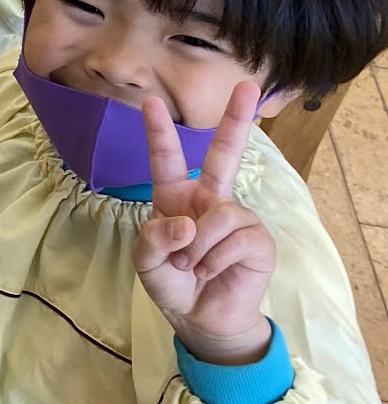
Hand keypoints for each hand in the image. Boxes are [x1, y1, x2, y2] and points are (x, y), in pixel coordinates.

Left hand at [133, 84, 276, 363]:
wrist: (199, 317)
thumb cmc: (171, 282)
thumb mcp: (146, 261)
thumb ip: (155, 238)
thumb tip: (186, 222)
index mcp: (176, 198)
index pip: (166, 160)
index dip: (158, 131)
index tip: (150, 101)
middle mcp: (209, 201)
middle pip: (224, 155)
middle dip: (235, 120)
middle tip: (247, 86)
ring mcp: (237, 218)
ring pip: (218, 216)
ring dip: (197, 248)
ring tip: (193, 267)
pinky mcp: (258, 240)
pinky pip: (234, 239)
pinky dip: (214, 260)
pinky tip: (212, 272)